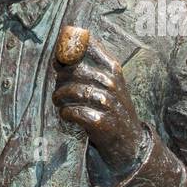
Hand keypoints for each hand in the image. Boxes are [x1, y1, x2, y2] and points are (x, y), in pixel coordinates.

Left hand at [52, 36, 147, 173]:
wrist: (129, 139)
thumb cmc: (111, 107)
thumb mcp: (107, 83)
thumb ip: (85, 68)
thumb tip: (58, 57)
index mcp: (112, 68)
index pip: (88, 47)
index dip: (68, 51)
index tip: (58, 60)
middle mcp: (111, 82)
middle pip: (73, 70)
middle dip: (60, 79)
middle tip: (59, 89)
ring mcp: (107, 102)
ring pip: (70, 90)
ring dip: (59, 97)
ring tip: (60, 102)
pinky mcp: (99, 121)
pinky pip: (71, 111)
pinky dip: (64, 113)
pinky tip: (67, 115)